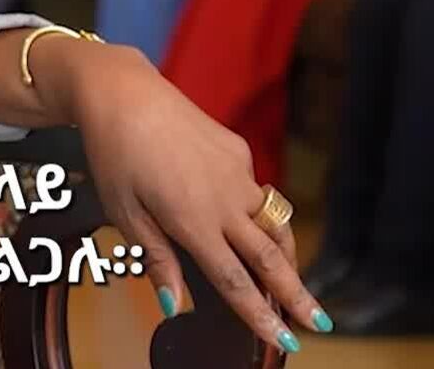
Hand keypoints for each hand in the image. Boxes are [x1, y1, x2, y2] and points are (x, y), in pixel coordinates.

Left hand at [58, 45, 324, 354]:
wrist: (122, 93)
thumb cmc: (114, 154)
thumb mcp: (124, 213)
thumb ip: (156, 259)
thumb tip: (175, 306)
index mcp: (193, 220)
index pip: (235, 280)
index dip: (259, 315)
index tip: (282, 341)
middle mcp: (224, 199)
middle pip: (270, 257)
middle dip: (296, 294)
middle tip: (319, 324)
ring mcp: (236, 173)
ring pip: (273, 222)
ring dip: (286, 255)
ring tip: (294, 282)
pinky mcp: (237, 150)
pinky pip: (253, 191)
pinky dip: (254, 212)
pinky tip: (238, 218)